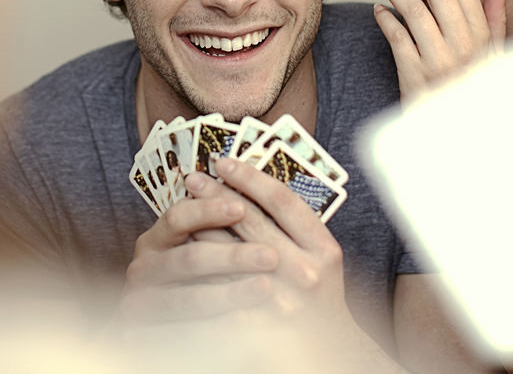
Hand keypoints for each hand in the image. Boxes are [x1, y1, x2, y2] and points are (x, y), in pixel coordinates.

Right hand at [117, 193, 278, 323]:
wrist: (152, 325)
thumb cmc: (180, 278)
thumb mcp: (188, 246)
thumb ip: (211, 228)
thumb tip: (250, 202)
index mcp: (155, 240)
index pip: (178, 217)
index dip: (208, 210)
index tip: (241, 207)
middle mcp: (144, 269)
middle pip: (189, 258)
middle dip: (232, 256)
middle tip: (271, 255)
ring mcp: (142, 304)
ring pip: (189, 299)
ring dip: (230, 293)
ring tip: (265, 288)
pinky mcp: (147, 336)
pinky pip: (188, 333)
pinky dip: (219, 327)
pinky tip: (247, 323)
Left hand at [189, 158, 350, 324]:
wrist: (328, 350)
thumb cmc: (320, 294)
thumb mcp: (323, 255)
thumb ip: (296, 224)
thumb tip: (249, 183)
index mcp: (324, 250)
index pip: (282, 200)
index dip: (249, 177)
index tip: (224, 161)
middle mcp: (304, 273)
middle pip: (251, 221)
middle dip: (217, 194)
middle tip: (194, 177)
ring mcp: (280, 301)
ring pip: (228, 252)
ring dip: (201, 225)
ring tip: (183, 207)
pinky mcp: (256, 322)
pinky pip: (218, 286)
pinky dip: (200, 264)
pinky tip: (184, 248)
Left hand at [372, 0, 506, 101]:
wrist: (451, 136)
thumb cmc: (469, 92)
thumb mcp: (492, 59)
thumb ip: (495, 23)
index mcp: (483, 38)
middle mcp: (465, 48)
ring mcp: (439, 63)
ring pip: (414, 10)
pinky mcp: (415, 77)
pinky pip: (396, 38)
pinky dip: (384, 19)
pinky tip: (378, 11)